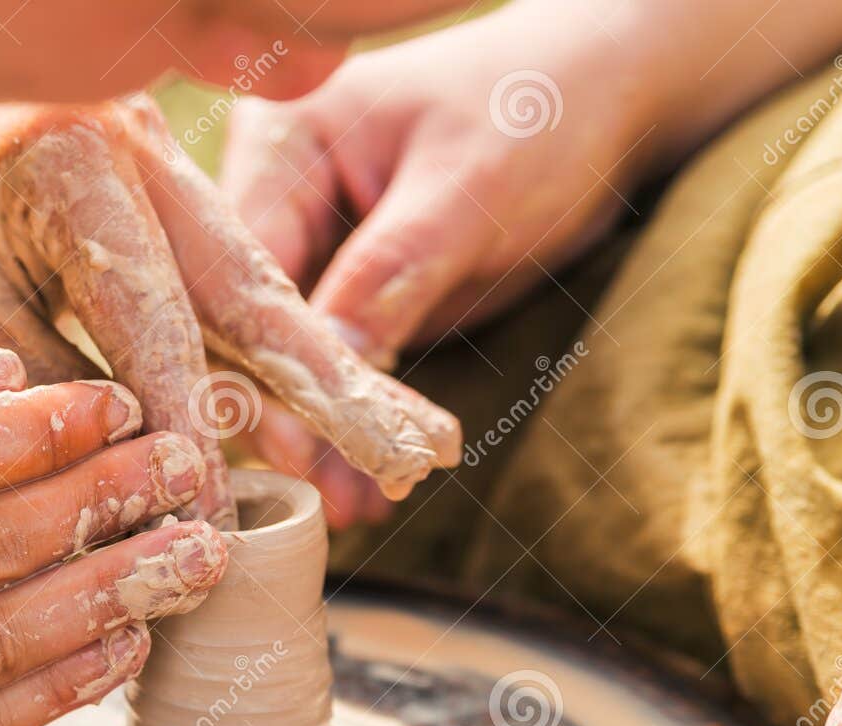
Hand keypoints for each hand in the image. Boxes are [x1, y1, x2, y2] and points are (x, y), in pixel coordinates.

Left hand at [0, 96, 459, 529]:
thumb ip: (51, 390)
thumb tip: (141, 476)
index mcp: (73, 162)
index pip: (155, 313)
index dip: (195, 421)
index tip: (227, 511)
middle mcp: (135, 151)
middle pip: (249, 288)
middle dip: (335, 385)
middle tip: (419, 454)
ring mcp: (157, 174)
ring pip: (253, 292)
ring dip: (331, 375)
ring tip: (415, 444)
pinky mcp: (160, 209)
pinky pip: (224, 295)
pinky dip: (275, 362)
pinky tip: (342, 412)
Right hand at [220, 2, 663, 519]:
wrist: (600, 103)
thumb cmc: (538, 115)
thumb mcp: (471, 188)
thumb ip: (395, 270)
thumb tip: (328, 369)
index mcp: (282, 138)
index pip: (240, 263)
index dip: (259, 357)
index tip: (292, 442)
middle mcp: (272, 193)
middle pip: (243, 320)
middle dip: (284, 412)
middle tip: (326, 492)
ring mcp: (302, 246)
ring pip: (281, 357)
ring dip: (317, 434)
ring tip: (356, 507)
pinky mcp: (337, 290)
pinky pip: (326, 367)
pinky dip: (349, 423)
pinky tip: (368, 482)